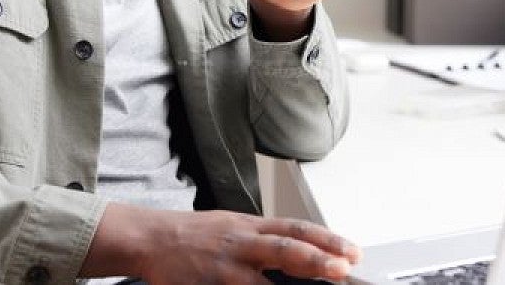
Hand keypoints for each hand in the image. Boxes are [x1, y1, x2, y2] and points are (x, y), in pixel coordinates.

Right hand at [83, 203, 361, 283]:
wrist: (151, 238)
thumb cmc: (195, 236)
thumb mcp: (235, 228)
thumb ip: (266, 243)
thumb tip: (305, 257)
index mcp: (252, 225)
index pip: (297, 229)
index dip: (327, 239)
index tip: (352, 252)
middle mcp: (243, 242)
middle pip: (286, 248)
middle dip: (319, 259)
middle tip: (345, 269)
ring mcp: (226, 266)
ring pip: (264, 278)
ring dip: (294, 282)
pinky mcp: (210, 284)